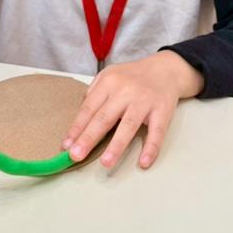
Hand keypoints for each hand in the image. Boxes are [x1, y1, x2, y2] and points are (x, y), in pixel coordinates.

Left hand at [62, 51, 203, 170]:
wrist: (166, 69)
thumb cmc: (134, 77)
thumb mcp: (110, 75)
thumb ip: (94, 94)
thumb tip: (79, 121)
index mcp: (109, 82)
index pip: (89, 108)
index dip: (77, 128)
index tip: (66, 145)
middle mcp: (126, 90)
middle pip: (104, 117)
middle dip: (88, 138)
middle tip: (76, 155)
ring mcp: (145, 101)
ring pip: (128, 125)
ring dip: (116, 146)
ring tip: (106, 163)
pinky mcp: (162, 110)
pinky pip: (157, 132)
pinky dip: (151, 148)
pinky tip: (144, 161)